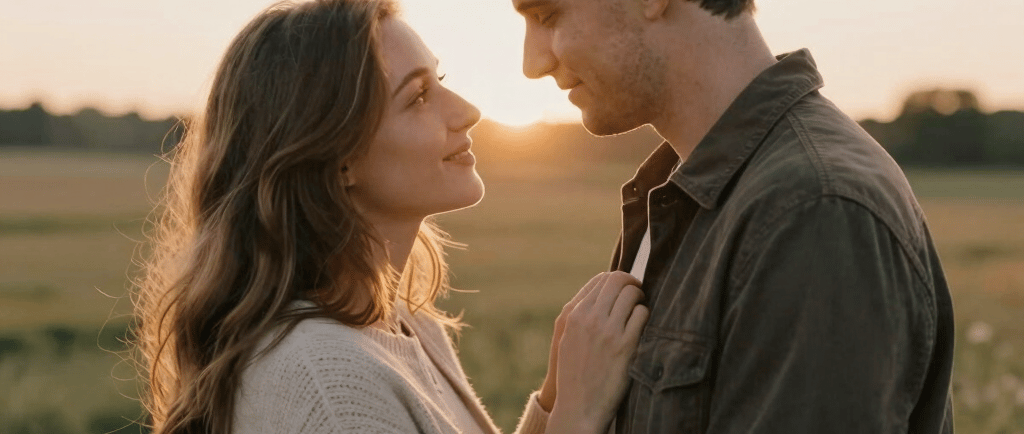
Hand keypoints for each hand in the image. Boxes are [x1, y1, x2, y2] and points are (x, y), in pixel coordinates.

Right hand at [547, 271, 648, 433]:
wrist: (578, 408)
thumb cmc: (574, 374)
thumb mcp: (568, 339)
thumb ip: (582, 316)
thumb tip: (604, 294)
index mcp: (573, 315)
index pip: (600, 280)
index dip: (617, 281)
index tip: (624, 290)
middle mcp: (589, 319)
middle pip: (617, 279)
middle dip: (632, 283)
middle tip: (638, 294)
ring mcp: (607, 332)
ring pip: (631, 293)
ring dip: (640, 298)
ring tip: (640, 310)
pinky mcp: (625, 346)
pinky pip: (642, 314)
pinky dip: (645, 315)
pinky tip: (642, 327)